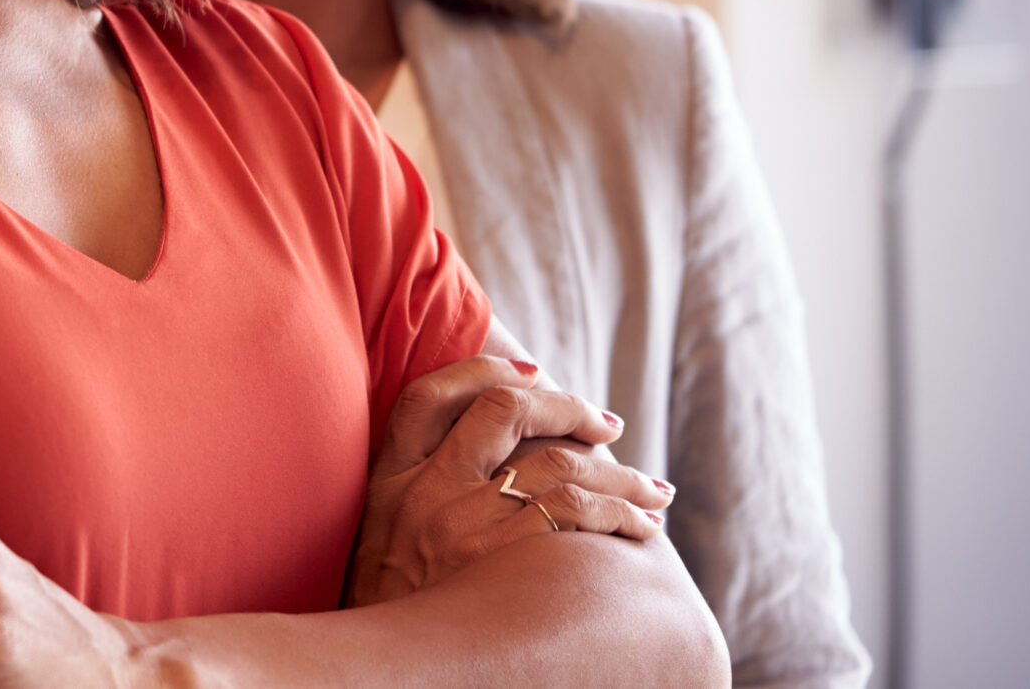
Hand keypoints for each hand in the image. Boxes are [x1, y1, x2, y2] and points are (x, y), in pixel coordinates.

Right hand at [345, 355, 674, 606]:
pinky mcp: (497, 564)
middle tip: (609, 425)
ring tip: (654, 492)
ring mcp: (459, 525)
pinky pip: (574, 513)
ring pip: (556, 463)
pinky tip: (642, 529)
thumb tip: (488, 473)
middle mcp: (421, 492)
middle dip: (568, 406)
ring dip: (619, 475)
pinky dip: (619, 512)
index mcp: (387, 482)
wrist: (375, 676)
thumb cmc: (389, 616)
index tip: (534, 372)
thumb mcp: (379, 545)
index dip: (484, 371)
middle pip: (502, 410)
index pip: (428, 396)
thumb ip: (414, 502)